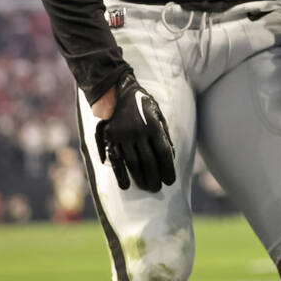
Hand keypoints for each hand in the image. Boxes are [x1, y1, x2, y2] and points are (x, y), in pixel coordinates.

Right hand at [95, 72, 175, 191]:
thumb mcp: (158, 114)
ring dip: (140, 178)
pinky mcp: (109, 139)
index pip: (163, 153)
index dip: (168, 169)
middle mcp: (138, 133)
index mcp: (153, 126)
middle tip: (158, 189)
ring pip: (133, 163)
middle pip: (149, 161)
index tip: (170, 181)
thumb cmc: (142, 104)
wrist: (117, 91)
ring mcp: (122, 136)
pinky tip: (125, 185)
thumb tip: (171, 155)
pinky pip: (115, 160)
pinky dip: (120, 175)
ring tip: (147, 188)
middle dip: (155, 177)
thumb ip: (164, 134)